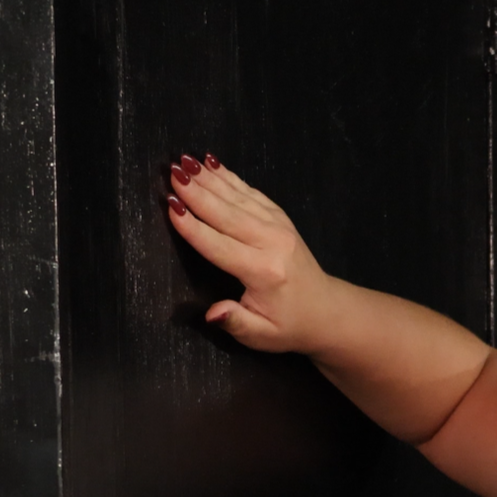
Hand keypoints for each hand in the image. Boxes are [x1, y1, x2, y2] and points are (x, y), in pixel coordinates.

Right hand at [164, 153, 336, 353]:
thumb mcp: (261, 335)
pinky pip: (252, 193)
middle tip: (172, 172)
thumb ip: (236, 322)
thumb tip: (213, 314)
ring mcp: (279, 227)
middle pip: (228, 215)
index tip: (171, 205)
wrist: (325, 311)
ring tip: (185, 161)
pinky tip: (212, 164)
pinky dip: (231, 177)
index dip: (193, 227)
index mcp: (263, 272)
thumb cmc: (288, 325)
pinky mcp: (281, 219)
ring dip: (210, 179)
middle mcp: (272, 243)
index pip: (220, 246)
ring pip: (239, 199)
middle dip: (198, 193)